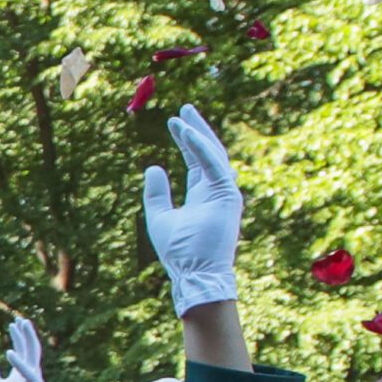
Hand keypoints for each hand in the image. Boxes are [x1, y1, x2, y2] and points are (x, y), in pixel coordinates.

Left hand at [0, 318, 45, 381]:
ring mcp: (34, 378)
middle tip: (20, 319)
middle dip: (25, 333)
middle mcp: (30, 373)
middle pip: (30, 348)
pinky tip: (9, 351)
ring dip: (26, 339)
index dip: (18, 337)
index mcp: (22, 372)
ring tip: (20, 325)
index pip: (23, 350)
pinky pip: (27, 370)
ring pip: (32, 354)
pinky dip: (18, 361)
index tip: (13, 325)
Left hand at [140, 104, 244, 315]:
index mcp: (203, 195)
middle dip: (196, 129)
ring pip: (213, 154)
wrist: (193, 273)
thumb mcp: (159, 217)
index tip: (174, 121)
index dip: (186, 140)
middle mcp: (217, 190)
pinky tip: (186, 133)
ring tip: (182, 115)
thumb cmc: (178, 251)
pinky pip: (214, 164)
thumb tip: (153, 167)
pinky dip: (200, 147)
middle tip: (184, 108)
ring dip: (198, 133)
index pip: (196, 160)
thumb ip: (156, 194)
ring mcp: (225, 192)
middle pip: (208, 152)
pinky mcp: (228, 195)